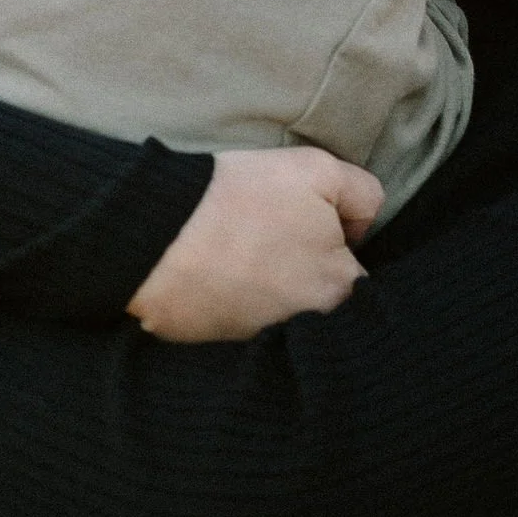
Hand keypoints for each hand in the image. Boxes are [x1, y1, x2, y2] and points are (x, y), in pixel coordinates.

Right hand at [126, 148, 382, 343]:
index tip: (306, 221)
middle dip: (305, 269)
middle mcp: (309, 326)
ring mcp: (263, 341)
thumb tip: (363, 226)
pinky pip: (242, 322)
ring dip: (269, 286)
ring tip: (241, 252)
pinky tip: (218, 273)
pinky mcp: (221, 345)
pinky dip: (234, 300)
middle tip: (270, 237)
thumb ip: (362, 194)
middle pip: (320, 294)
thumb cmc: (237, 197)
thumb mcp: (316, 170)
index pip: (357, 271)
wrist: (154, 233)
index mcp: (339, 289)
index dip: (336, 241)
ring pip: (282, 308)